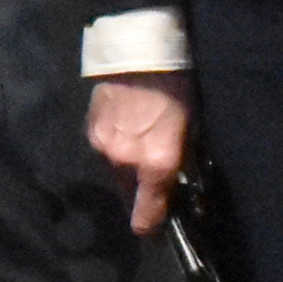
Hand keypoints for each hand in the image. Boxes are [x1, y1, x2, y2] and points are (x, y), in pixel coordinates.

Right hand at [86, 72, 193, 235]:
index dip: (150, 226)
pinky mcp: (91, 130)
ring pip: (115, 172)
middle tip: (154, 176)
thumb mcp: (192, 124)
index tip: (152, 231)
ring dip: (126, 168)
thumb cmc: (176, 86)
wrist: (139, 50)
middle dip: (140, 190)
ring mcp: (104, 146)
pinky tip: (126, 129)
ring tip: (140, 145)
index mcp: (156, 163)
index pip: (147, 212)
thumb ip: (183, 158)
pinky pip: (104, 151)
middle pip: (129, 193)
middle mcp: (126, 161)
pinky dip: (115, 148)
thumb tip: (178, 178)